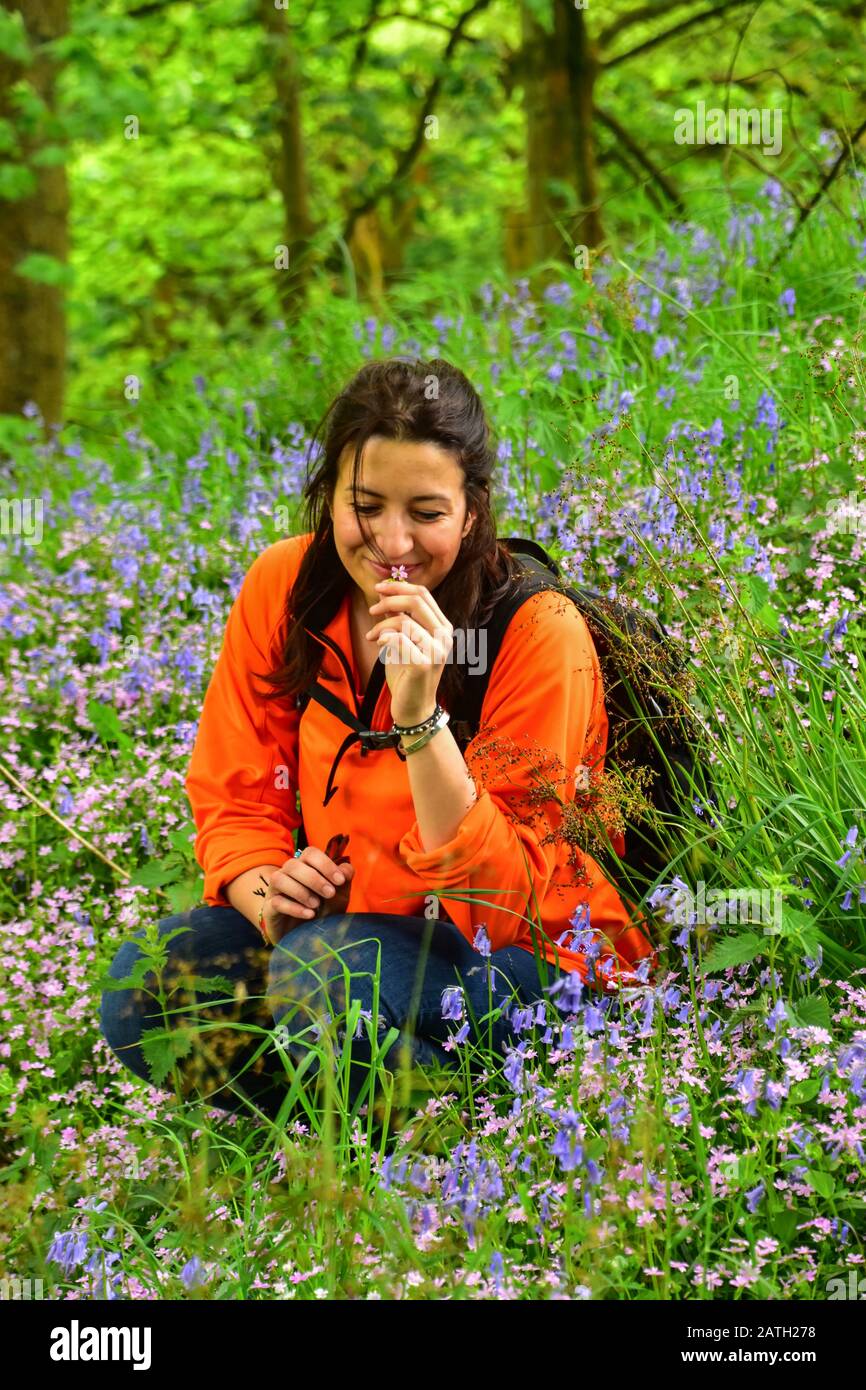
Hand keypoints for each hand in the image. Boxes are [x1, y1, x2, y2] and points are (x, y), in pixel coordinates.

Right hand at [261, 836, 353, 944]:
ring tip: (317, 905)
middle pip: (293, 864)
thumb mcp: (339, 898)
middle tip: (330, 893)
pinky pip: (276, 902)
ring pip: (279, 879)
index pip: (310, 853)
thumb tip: (346, 869)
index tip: (340, 880)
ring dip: (300, 891)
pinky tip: (309, 915)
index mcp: (305, 866)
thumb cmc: (324, 912)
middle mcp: (287, 874)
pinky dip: (294, 908)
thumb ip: (344, 882)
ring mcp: (275, 891)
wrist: (308, 938)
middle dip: (314, 879)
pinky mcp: (269, 909)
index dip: (325, 864)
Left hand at [365, 578, 453, 723]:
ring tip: (372, 636)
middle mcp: (445, 636)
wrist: (413, 707)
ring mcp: (437, 650)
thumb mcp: (403, 640)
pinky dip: (384, 637)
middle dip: (389, 600)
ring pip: (404, 621)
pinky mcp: (424, 664)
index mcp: (443, 627)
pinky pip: (399, 639)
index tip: (379, 587)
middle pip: (416, 601)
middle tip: (373, 609)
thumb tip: (384, 593)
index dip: (399, 586)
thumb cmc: (406, 673)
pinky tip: (378, 644)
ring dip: (381, 625)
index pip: (423, 594)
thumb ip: (398, 617)